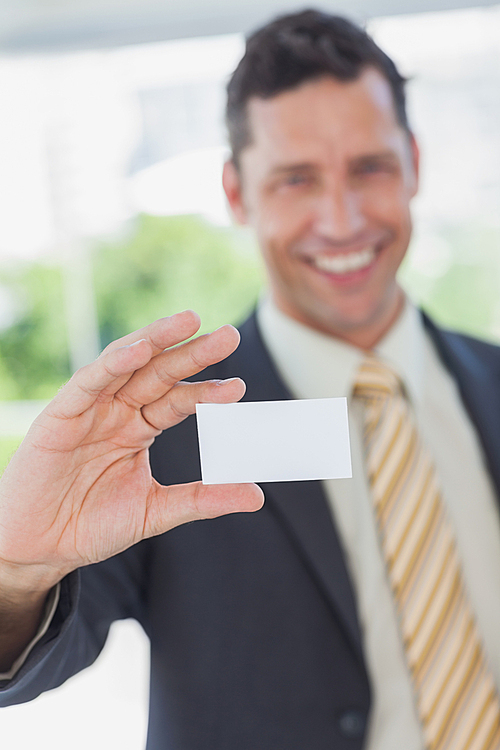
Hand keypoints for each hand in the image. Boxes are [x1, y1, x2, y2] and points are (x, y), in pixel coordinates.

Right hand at [0, 311, 263, 592]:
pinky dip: (114, 362)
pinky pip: (89, 381)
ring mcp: (90, 408)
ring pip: (127, 364)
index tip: (240, 388)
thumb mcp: (157, 510)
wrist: (40, 548)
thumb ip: (203, 498)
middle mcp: (118, 410)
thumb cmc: (92, 525)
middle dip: (193, 353)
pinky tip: (141, 348)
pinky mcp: (61, 413)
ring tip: (189, 321)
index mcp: (139, 427)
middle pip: (160, 373)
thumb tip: (257, 495)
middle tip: (229, 336)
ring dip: (156, 340)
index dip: (207, 393)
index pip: (178, 400)